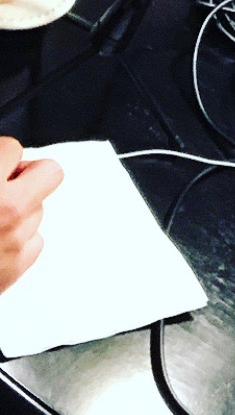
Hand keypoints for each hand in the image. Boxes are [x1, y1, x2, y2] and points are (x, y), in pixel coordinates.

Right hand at [0, 137, 62, 293]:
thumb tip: (0, 159)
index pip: (13, 148)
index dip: (0, 157)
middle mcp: (6, 208)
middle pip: (50, 172)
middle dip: (29, 174)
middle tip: (6, 184)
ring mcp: (15, 239)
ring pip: (39, 208)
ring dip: (19, 210)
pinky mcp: (17, 266)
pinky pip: (34, 240)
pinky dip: (18, 240)